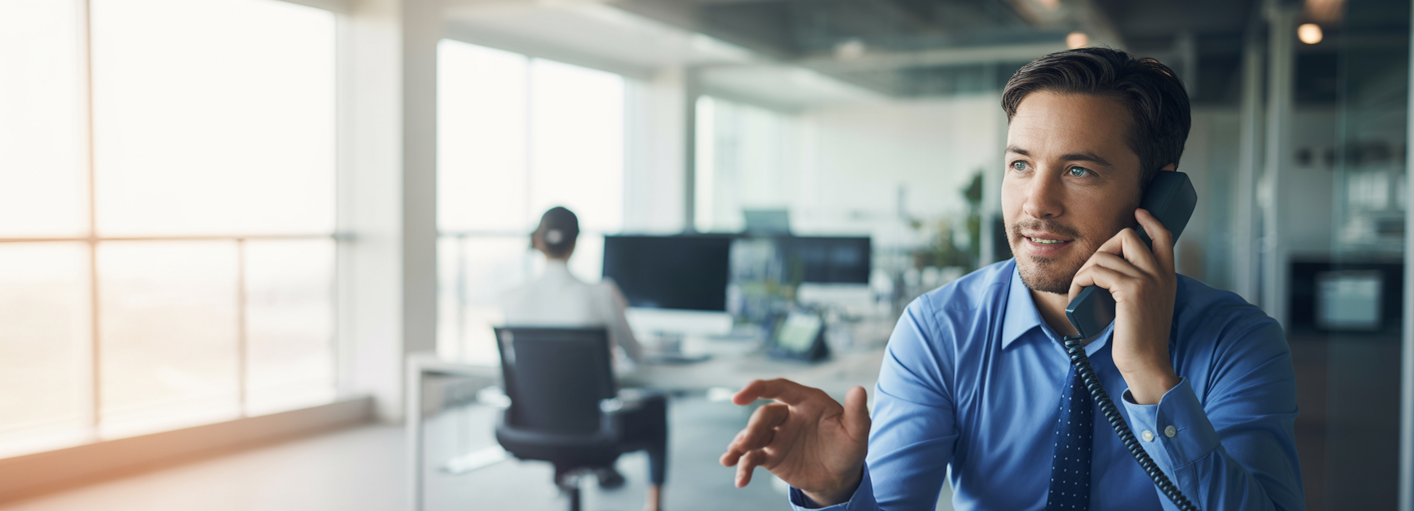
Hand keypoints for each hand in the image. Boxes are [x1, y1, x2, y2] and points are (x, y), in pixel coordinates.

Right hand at [719, 379, 869, 505]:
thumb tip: (859, 389)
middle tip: (745, 444)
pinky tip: (740, 480)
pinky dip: (744, 467)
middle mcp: (787, 415)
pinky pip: (752, 458)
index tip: (740, 396)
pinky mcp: (770, 455)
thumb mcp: (857, 431)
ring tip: (729, 459)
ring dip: (739, 445)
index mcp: (806, 401)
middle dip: (752, 428)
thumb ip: (857, 412)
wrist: (839, 478)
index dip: (759, 388)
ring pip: (752, 435)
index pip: (779, 388)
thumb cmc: (849, 448)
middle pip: (764, 415)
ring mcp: (777, 435)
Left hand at [1067, 208, 1180, 404]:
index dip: (1149, 220)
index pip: (1164, 235)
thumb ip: (1140, 283)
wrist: (1147, 364)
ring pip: (1105, 255)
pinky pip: (1096, 272)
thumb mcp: (1147, 305)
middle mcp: (1161, 274)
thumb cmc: (1141, 339)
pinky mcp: (1132, 291)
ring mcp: (1148, 280)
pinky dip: (1080, 282)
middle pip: (1127, 236)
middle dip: (1101, 249)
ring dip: (1084, 272)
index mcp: (1168, 276)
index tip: (1137, 212)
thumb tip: (1113, 268)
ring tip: (1079, 291)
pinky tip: (1077, 298)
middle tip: (1090, 275)